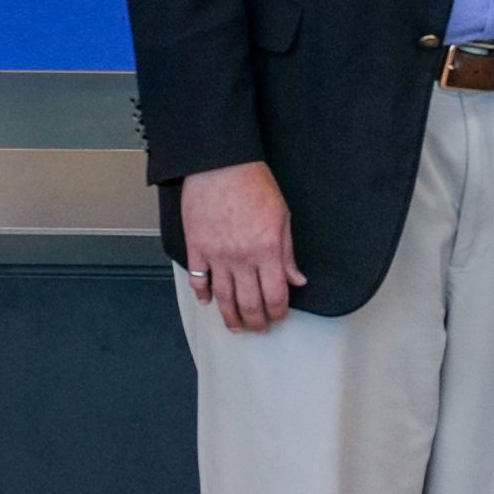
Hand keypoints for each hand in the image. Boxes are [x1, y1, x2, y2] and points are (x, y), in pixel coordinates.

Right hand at [179, 161, 305, 333]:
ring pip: (223, 298)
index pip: (275, 295)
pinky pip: (198, 280)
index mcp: (267, 250)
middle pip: (249, 303)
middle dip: (256, 321)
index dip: (278, 312)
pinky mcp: (197, 248)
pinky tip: (208, 301)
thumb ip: (288, 253)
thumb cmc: (253, 184)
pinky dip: (203, 294)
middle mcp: (242, 258)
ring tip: (235, 326)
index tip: (278, 316)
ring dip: (230, 316)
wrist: (220, 165)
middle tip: (258, 328)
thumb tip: (296, 279)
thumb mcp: (282, 217)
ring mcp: (216, 256)